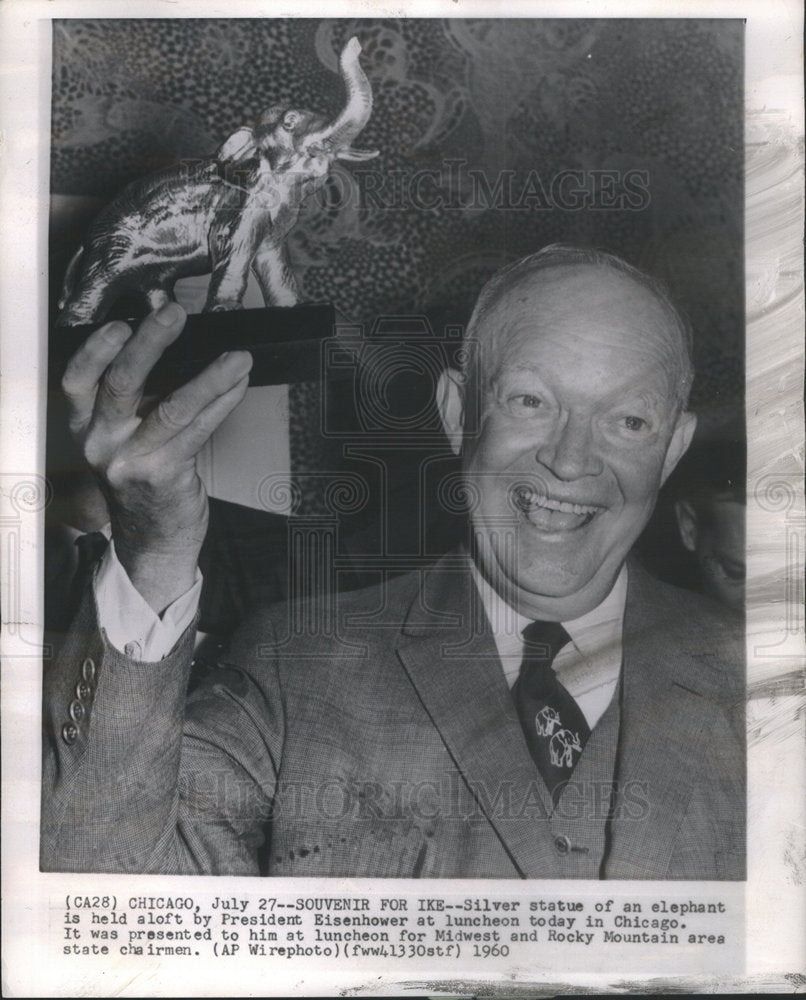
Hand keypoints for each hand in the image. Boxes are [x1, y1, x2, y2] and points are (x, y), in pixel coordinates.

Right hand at [61, 303, 251, 613]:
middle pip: (121, 383)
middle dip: (151, 342)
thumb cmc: (144, 476)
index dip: (97, 349)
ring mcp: (132, 461)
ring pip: (172, 407)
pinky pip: (199, 431)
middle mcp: (102, 443)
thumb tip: (161, 331)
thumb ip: (138, 392)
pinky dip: (223, 403)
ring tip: (238, 356)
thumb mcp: (126, 434)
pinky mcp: (166, 476)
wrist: (152, 539)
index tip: (122, 321)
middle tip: (175, 312)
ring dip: (210, 376)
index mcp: (86, 426)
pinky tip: (239, 384)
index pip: (77, 380)